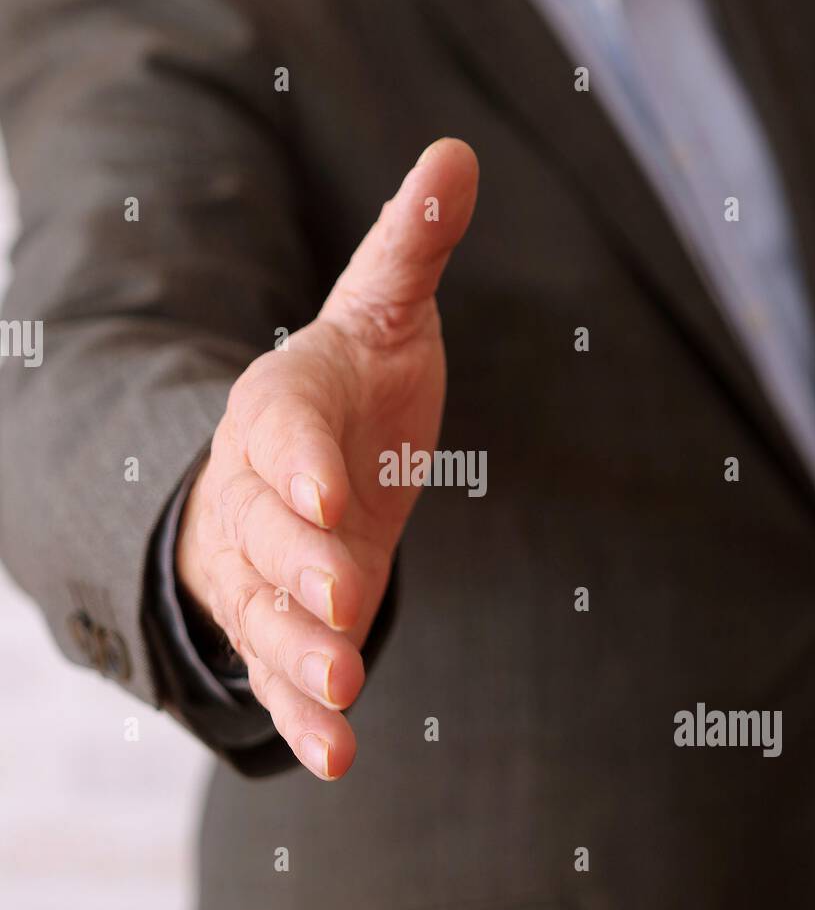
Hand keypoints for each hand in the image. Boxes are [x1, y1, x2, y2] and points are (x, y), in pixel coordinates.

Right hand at [176, 138, 478, 778]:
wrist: (300, 463)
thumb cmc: (351, 384)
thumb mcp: (381, 309)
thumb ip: (410, 245)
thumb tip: (457, 152)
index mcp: (282, 406)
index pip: (283, 430)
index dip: (300, 459)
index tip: (329, 488)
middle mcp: (261, 493)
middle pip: (269, 532)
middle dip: (301, 564)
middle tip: (345, 595)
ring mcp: (265, 567)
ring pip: (270, 613)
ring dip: (302, 653)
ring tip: (344, 692)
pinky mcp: (283, 625)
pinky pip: (282, 672)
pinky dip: (304, 713)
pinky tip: (338, 757)